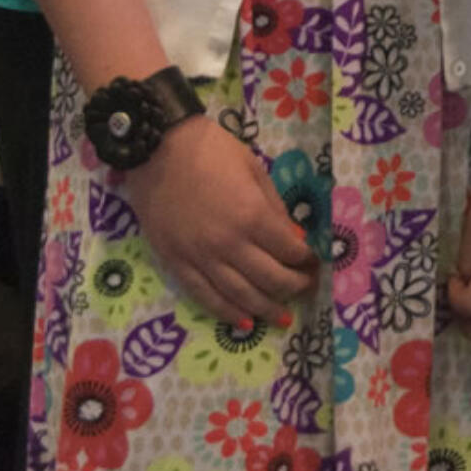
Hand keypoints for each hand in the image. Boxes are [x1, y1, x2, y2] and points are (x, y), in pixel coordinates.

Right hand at [124, 116, 316, 325]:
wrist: (156, 147)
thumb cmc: (210, 149)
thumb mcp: (253, 167)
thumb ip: (274, 206)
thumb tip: (294, 238)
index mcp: (251, 215)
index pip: (288, 250)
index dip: (305, 260)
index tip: (314, 262)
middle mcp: (228, 243)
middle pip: (269, 279)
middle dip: (293, 287)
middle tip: (305, 288)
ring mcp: (200, 257)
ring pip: (240, 296)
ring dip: (266, 309)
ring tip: (283, 318)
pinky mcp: (176, 263)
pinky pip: (204, 296)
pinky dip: (226, 313)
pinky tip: (244, 323)